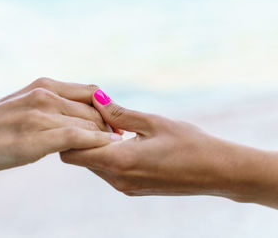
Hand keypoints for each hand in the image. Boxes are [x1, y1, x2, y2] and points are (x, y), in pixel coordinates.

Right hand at [0, 78, 120, 173]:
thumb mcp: (23, 104)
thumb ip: (49, 105)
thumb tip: (74, 116)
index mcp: (44, 85)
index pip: (91, 92)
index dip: (107, 108)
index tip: (113, 124)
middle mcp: (45, 95)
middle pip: (94, 108)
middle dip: (109, 125)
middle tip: (118, 139)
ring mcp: (42, 115)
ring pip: (90, 122)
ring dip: (105, 135)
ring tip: (114, 147)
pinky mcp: (38, 136)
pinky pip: (79, 136)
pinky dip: (98, 142)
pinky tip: (108, 147)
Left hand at [60, 89, 277, 206]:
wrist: (218, 172)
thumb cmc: (189, 143)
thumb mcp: (153, 122)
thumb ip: (120, 112)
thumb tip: (96, 98)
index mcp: (119, 162)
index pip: (72, 152)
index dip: (70, 132)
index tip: (81, 113)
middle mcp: (117, 179)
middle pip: (79, 159)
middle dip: (81, 136)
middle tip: (96, 114)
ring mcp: (124, 187)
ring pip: (93, 164)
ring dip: (96, 145)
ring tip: (113, 125)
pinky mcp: (133, 189)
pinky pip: (108, 171)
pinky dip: (107, 154)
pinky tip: (124, 138)